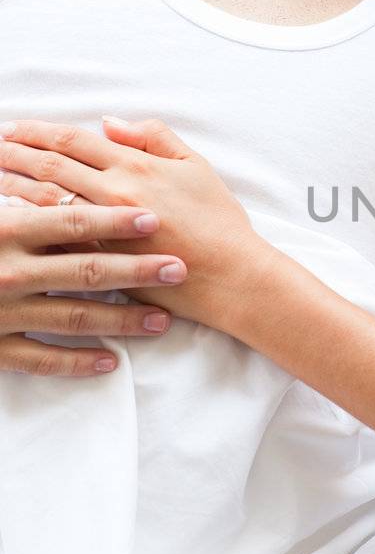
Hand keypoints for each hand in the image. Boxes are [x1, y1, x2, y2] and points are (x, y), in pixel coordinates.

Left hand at [0, 117, 262, 332]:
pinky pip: (57, 240)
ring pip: (46, 201)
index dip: (38, 131)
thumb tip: (111, 123)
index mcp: (136, 167)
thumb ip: (154, 138)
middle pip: (50, 166)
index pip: (73, 141)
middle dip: (14, 153)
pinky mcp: (104, 262)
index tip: (12, 128)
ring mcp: (105, 230)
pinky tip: (14, 221)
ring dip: (13, 187)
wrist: (232, 276)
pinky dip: (31, 227)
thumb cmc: (220, 223)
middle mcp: (114, 194)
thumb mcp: (195, 166)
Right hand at [0, 199, 186, 375]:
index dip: (116, 222)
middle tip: (178, 270)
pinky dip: (79, 361)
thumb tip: (73, 192)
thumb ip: (27, 212)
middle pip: (85, 271)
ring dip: (123, 320)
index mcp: (7, 232)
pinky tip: (111, 361)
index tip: (155, 221)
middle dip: (138, 271)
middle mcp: (8, 272)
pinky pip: (42, 359)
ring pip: (74, 317)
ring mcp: (2, 313)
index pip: (72, 223)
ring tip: (161, 320)